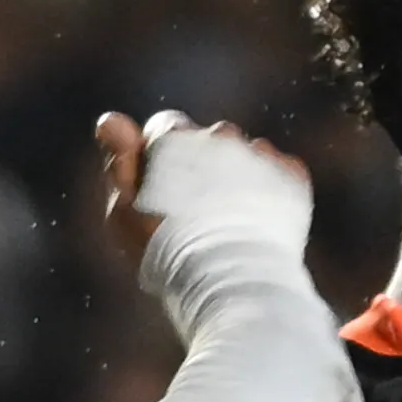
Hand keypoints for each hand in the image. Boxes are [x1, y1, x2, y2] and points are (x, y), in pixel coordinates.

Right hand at [93, 110, 311, 280]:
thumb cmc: (166, 250)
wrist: (231, 280)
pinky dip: (269, 189)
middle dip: (203, 163)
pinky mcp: (291, 175)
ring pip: (245, 155)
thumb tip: (110, 121)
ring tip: (230, 220)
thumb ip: (120, 162)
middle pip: (209, 139)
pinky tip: (257, 220)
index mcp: (177, 135)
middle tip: (198, 211)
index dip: (161, 155)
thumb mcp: (125, 211)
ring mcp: (260, 153)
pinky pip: (277, 171)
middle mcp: (222, 134)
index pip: (166, 126)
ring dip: (238, 176)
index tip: (162, 188)